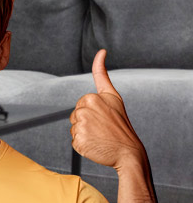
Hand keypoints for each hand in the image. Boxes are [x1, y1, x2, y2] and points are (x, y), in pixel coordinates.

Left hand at [71, 50, 145, 170]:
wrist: (128, 151)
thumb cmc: (121, 125)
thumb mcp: (114, 97)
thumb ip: (102, 76)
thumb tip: (101, 51)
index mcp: (93, 97)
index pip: (83, 101)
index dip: (94, 108)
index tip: (105, 96)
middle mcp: (85, 110)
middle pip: (76, 114)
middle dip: (86, 120)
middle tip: (103, 127)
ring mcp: (81, 125)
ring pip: (74, 127)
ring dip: (84, 132)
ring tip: (100, 135)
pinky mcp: (78, 140)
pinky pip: (74, 140)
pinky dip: (83, 143)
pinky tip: (95, 143)